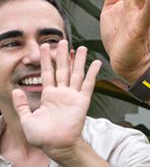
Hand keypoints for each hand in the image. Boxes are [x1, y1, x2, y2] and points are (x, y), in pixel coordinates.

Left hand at [11, 40, 100, 154]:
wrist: (57, 145)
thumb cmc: (42, 136)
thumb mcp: (26, 119)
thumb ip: (21, 105)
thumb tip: (17, 90)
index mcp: (48, 96)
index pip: (46, 73)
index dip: (45, 60)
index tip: (45, 46)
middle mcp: (61, 93)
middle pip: (62, 69)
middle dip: (61, 55)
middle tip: (62, 41)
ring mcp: (73, 96)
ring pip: (75, 74)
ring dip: (78, 61)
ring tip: (80, 47)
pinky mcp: (82, 101)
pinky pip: (88, 85)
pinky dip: (92, 73)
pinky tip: (96, 63)